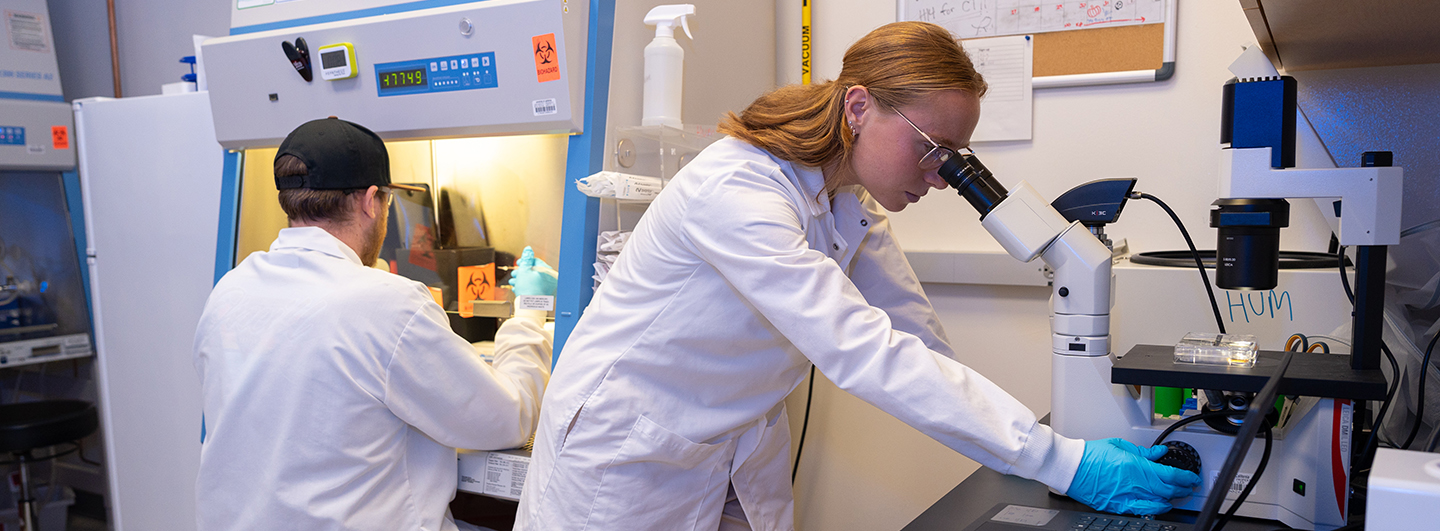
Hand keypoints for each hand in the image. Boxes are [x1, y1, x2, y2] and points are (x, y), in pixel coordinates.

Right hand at [508, 246, 556, 296]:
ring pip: (533, 280)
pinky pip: (535, 288)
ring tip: (513, 282)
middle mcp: (551, 279)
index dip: (525, 261)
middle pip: (534, 271)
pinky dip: (526, 286)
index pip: (536, 261)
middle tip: (515, 274)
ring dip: (522, 279)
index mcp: (548, 271)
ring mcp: (548, 288)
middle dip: (522, 272)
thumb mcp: (524, 269)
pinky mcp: (544, 296)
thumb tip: (528, 249)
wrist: (529, 307)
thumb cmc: (527, 289)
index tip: (518, 264)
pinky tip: (518, 288)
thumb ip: (526, 258)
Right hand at [1068, 438, 1200, 514]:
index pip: (1169, 475)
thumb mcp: (1119, 445)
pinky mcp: (1118, 505)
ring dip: (1171, 499)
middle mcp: (1133, 484)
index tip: (1191, 477)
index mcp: (1135, 466)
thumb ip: (1142, 452)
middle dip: (1182, 488)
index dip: (1185, 477)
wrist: (1071, 467)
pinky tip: (1160, 505)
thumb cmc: (1090, 455)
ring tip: (1177, 495)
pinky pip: (1142, 510)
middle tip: (1189, 486)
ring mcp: (1126, 497)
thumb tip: (1158, 453)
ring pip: (1158, 502)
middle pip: (1167, 490)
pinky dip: (1155, 508)